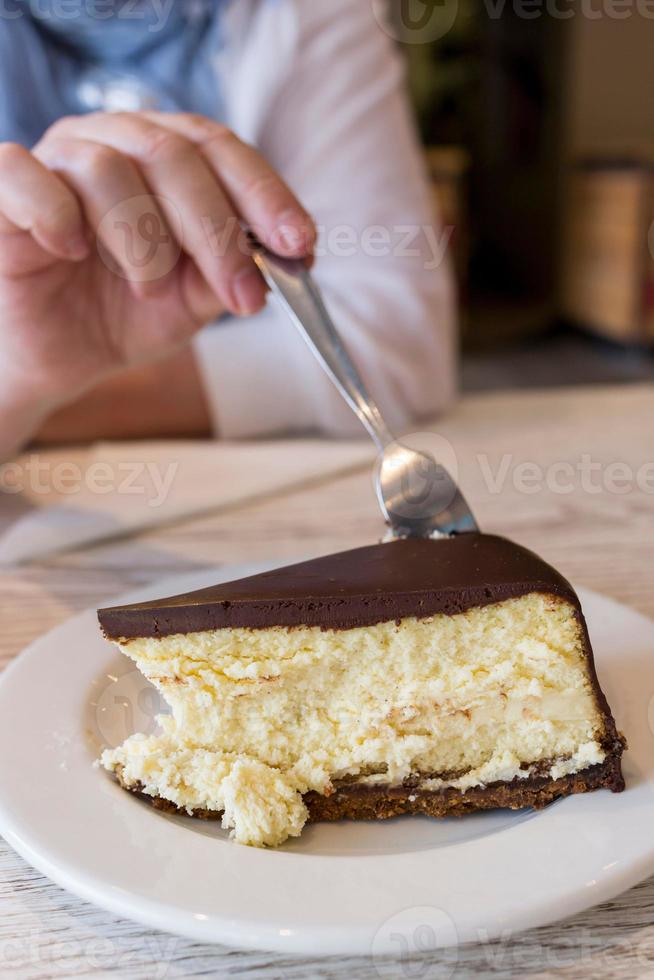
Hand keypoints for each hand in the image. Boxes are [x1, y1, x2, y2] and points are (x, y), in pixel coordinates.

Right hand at [0, 111, 314, 453]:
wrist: (59, 357)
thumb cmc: (125, 316)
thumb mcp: (195, 301)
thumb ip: (233, 272)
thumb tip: (287, 257)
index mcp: (163, 156)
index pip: (219, 148)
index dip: (264, 194)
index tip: (299, 244)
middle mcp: (111, 143)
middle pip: (173, 154)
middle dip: (218, 232)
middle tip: (242, 295)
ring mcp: (55, 161)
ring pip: (107, 170)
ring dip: (143, 243)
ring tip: (147, 289)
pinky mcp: (4, 192)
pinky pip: (27, 178)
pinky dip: (57, 216)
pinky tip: (74, 253)